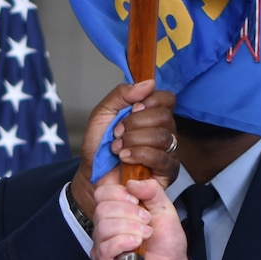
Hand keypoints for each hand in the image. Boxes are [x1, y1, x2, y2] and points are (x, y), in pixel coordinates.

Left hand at [67, 79, 177, 222]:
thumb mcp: (103, 114)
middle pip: (164, 117)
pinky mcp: (167, 172)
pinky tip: (125, 158)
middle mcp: (164, 131)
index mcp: (152, 115)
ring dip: (134, 140)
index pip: (167, 98)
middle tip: (118, 133)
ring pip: (162, 136)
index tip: (132, 109)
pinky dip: (140, 155)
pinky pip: (161, 158)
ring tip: (118, 148)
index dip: (150, 101)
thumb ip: (121, 94)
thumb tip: (148, 83)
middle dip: (135, 124)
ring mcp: (168, 152)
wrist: (92, 176)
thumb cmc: (99, 148)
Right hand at [90, 177, 191, 259]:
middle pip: (102, 209)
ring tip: (145, 236)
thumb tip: (132, 182)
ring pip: (102, 227)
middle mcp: (105, 227)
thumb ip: (152, 191)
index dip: (118, 193)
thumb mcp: (165, 209)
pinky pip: (103, 248)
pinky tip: (136, 246)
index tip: (137, 201)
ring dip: (128, 228)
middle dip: (128, 213)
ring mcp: (101, 246)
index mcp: (116, 211)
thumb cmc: (167, 243)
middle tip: (146, 222)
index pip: (102, 193)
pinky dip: (122, 243)